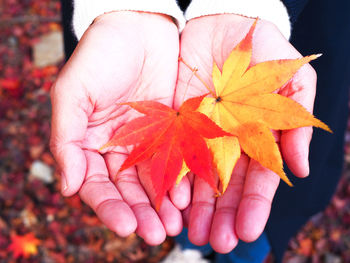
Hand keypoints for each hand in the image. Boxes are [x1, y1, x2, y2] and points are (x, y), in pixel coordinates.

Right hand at [50, 11, 189, 244]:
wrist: (138, 25)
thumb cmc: (100, 55)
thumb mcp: (73, 93)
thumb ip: (67, 139)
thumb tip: (68, 188)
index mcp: (92, 144)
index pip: (98, 185)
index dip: (110, 207)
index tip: (125, 226)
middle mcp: (121, 148)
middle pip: (129, 190)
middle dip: (142, 214)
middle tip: (157, 235)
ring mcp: (150, 141)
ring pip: (155, 181)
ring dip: (163, 205)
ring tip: (175, 225)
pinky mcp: (175, 130)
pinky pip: (178, 160)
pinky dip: (182, 180)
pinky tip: (189, 197)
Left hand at [175, 14, 316, 252]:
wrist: (219, 23)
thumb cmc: (258, 48)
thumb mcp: (288, 78)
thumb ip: (297, 123)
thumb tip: (299, 170)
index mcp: (257, 136)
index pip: (258, 178)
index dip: (254, 205)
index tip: (248, 230)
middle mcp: (228, 142)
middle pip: (226, 187)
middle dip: (222, 215)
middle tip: (215, 242)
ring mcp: (200, 135)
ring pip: (199, 179)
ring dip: (196, 208)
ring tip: (191, 234)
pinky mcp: (175, 124)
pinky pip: (172, 155)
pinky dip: (172, 179)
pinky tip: (170, 202)